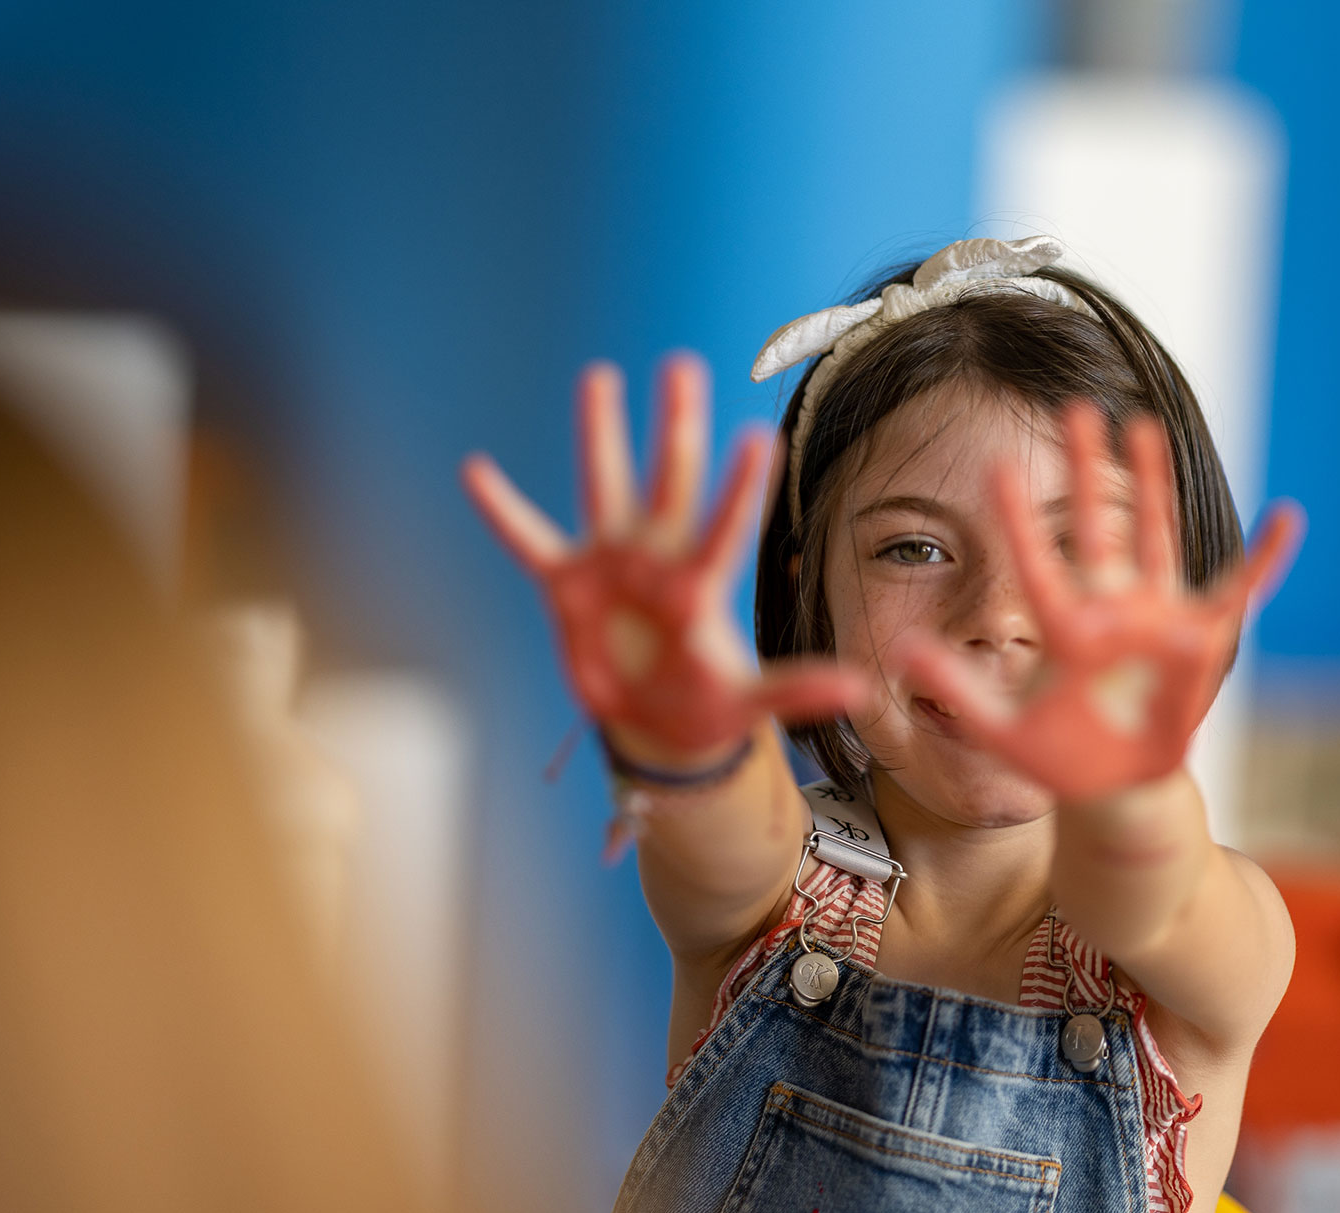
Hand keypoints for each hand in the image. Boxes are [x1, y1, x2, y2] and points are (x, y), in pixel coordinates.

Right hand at [462, 353, 864, 758]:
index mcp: (701, 584)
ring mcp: (610, 563)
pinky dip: (502, 510)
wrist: (653, 721)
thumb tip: (864, 694)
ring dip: (600, 433)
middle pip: (670, 481)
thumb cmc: (706, 705)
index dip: (739, 488)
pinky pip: (528, 540)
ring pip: (604, 486)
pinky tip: (475, 470)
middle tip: (683, 364)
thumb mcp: (750, 704)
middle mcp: (657, 558)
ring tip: (600, 376)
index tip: (760, 436)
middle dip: (675, 427)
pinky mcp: (565, 584)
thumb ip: (797, 691)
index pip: (725, 529)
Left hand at [898, 402, 1302, 800]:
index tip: (996, 466)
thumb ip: (953, 690)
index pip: (1035, 561)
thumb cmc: (1059, 759)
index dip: (1018, 517)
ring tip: (1142, 425)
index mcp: (1063, 626)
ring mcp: (1156, 618)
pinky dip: (1265, 559)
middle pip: (1095, 525)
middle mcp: (1109, 608)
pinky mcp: (1201, 640)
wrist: (1114, 789)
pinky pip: (1237, 591)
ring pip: (1154, 536)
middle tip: (1073, 407)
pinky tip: (1287, 519)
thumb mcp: (999, 730)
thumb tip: (898, 651)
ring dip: (1151, 484)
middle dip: (1085, 469)